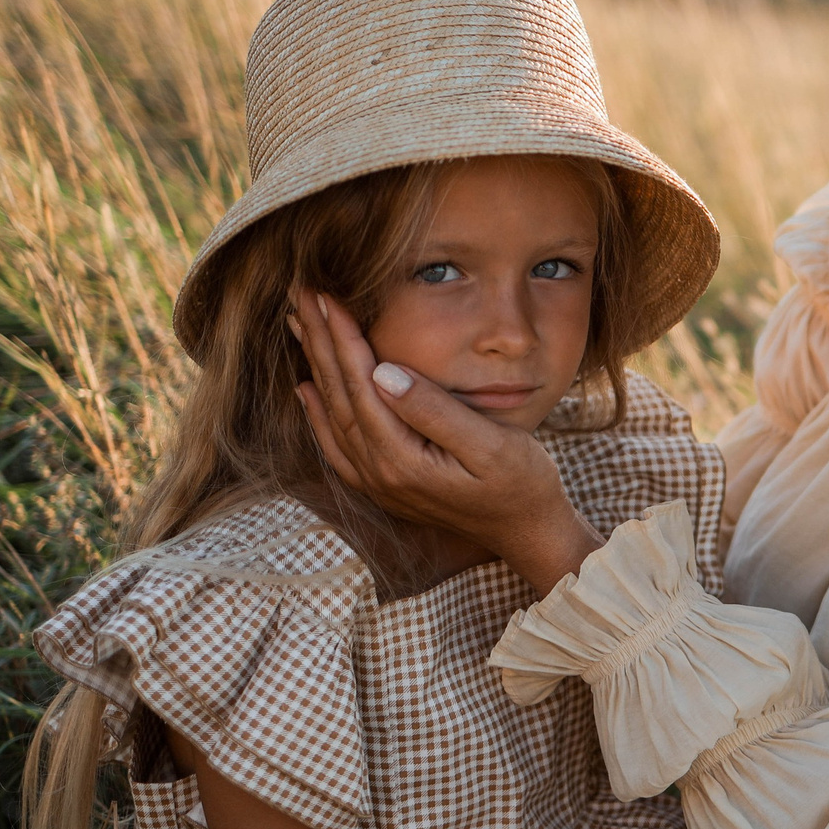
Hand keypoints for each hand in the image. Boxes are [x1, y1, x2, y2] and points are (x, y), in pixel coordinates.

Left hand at [292, 289, 600, 591]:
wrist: (528, 533)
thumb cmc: (522, 484)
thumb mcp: (491, 445)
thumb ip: (435, 411)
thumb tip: (384, 373)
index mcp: (402, 459)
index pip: (362, 384)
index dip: (343, 337)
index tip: (327, 296)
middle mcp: (379, 473)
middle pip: (338, 395)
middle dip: (319, 341)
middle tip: (301, 295)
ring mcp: (378, 483)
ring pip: (332, 414)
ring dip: (315, 367)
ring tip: (300, 325)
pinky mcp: (383, 486)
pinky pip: (337, 445)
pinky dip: (317, 413)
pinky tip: (307, 389)